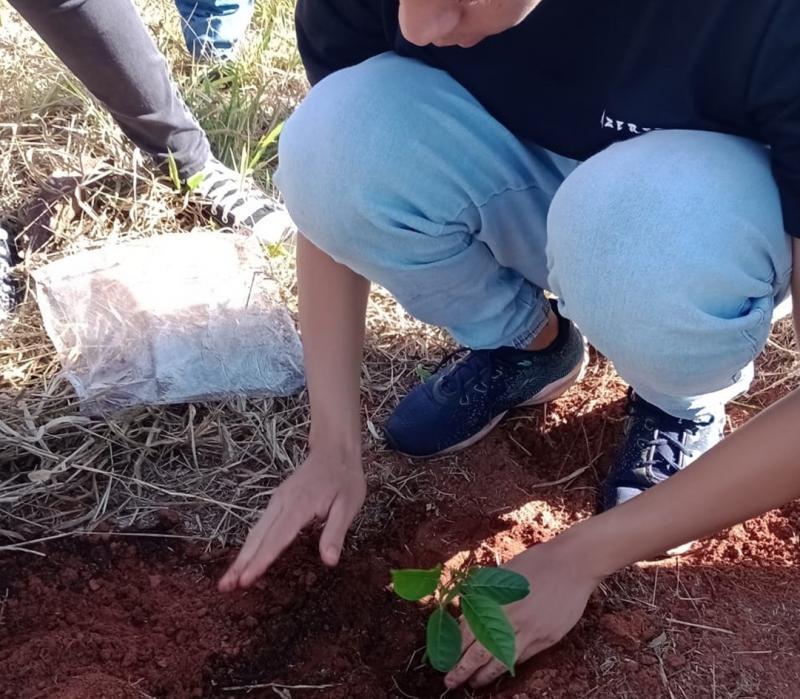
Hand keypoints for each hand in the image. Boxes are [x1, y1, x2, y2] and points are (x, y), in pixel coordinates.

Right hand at [218, 448, 365, 591]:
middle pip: (258, 537)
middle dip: (240, 563)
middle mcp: (282, 502)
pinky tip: (245, 560)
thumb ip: (336, 533)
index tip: (245, 580)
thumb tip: (329, 561)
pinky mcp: (278, 501)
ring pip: (255, 532)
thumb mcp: (349, 505)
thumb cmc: (344, 478)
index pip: (277, 538)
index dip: (261, 560)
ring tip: (227, 580)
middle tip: (225, 586)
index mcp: (299, 505)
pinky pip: (261, 526)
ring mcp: (277, 501)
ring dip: (241, 556)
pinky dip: (250, 545)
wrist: (334, 451)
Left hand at [445, 536, 601, 689]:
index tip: (444, 660)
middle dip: (462, 670)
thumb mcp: (503, 574)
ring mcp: (530, 631)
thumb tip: (466, 615)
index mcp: (495, 600)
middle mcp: (510, 618)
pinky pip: (524, 657)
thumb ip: (485, 595)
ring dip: (485, 675)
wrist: (571, 564)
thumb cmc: (535, 562)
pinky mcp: (548, 638)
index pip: (467, 631)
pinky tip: (501, 670)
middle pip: (480, 652)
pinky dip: (510, 665)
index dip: (455, 649)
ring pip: (502, 661)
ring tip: (473, 683)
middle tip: (450, 682)